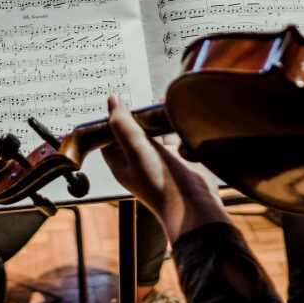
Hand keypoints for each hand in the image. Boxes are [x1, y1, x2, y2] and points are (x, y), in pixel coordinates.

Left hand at [101, 95, 229, 241]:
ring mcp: (159, 158)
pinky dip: (173, 124)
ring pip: (153, 131)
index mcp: (121, 163)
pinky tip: (175, 112)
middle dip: (136, 114)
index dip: (110, 118)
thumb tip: (112, 101)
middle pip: (132, 131)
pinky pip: (172, 134)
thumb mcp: (136, 151)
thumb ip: (123, 126)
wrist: (195, 205)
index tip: (116, 98)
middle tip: (139, 97)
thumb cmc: (161, 184)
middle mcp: (138, 160)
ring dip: (155, 118)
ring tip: (159, 102)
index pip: (108, 136)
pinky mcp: (178, 156)